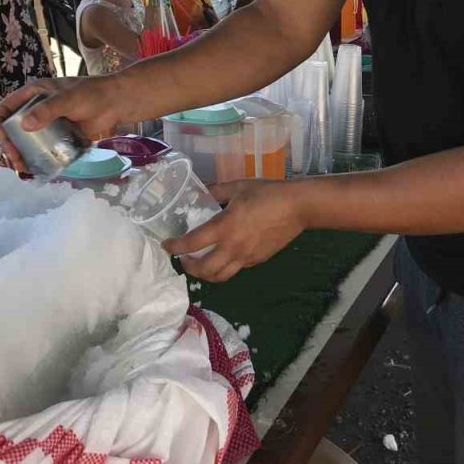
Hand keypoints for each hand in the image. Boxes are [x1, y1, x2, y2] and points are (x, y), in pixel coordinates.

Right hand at [0, 76, 123, 169]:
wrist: (117, 103)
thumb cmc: (92, 94)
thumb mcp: (68, 99)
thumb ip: (48, 110)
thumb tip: (25, 125)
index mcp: (34, 93)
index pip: (7, 107)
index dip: (1, 123)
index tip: (5, 140)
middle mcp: (37, 107)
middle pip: (14, 127)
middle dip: (11, 144)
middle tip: (16, 159)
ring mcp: (48, 122)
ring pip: (27, 139)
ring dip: (23, 153)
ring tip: (24, 168)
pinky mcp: (59, 135)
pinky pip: (43, 147)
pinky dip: (38, 157)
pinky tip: (37, 168)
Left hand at [166, 179, 306, 282]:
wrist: (298, 207)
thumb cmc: (267, 193)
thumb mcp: (238, 186)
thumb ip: (217, 190)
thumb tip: (201, 191)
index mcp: (225, 228)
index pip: (192, 244)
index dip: (175, 247)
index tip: (166, 245)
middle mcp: (233, 248)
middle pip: (204, 270)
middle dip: (189, 268)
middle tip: (183, 258)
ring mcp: (246, 257)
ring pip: (220, 276)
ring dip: (206, 274)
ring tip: (201, 264)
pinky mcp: (258, 261)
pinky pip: (236, 269)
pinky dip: (225, 267)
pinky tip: (225, 255)